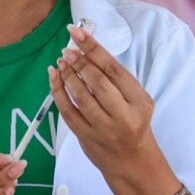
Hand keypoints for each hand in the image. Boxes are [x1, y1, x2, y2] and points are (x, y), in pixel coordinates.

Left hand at [50, 24, 155, 176]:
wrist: (131, 161)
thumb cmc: (132, 122)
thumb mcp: (136, 99)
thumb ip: (115, 78)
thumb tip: (85, 49)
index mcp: (139, 101)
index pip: (114, 69)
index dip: (93, 48)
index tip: (77, 33)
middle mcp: (124, 115)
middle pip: (98, 82)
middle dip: (79, 62)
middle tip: (67, 51)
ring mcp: (104, 129)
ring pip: (81, 97)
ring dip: (67, 75)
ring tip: (61, 62)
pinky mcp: (86, 138)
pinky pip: (67, 112)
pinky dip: (58, 92)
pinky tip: (54, 78)